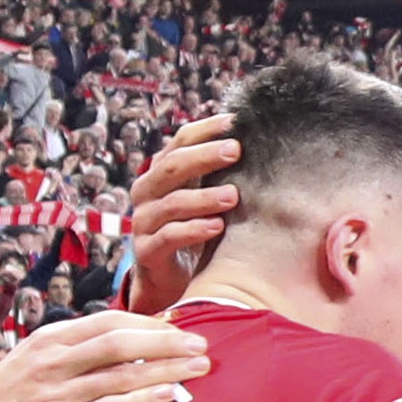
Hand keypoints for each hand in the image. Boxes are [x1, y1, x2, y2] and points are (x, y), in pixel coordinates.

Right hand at [0, 305, 208, 401]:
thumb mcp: (34, 360)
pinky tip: (170, 396)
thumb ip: (75, 351)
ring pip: (122, 374)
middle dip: (168, 342)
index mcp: (51, 340)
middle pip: (122, 342)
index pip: (110, 321)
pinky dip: (143, 399)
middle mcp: (54, 361)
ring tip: (201, 369)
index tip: (182, 328)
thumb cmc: (6, 398)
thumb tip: (126, 342)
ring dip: (167, 370)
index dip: (151, 324)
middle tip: (204, 345)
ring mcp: (56, 392)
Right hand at [120, 110, 238, 312]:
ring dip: (204, 197)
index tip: (235, 122)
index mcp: (161, 172)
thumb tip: (258, 143)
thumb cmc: (195, 230)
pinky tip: (217, 227)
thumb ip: (219, 174)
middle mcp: (147, 192)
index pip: (180, 141)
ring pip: (172, 203)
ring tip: (233, 196)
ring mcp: (144, 221)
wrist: (169, 280)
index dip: (206, 130)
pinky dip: (193, 230)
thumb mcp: (205, 198)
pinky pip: (168, 236)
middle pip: (172, 166)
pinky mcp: (146, 251)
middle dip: (205, 156)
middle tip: (236, 151)